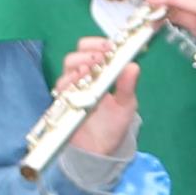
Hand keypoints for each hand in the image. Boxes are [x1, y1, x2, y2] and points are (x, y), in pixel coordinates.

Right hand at [54, 38, 141, 158]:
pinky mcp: (63, 102)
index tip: (109, 46)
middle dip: (87, 52)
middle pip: (76, 54)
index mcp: (99, 72)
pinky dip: (69, 82)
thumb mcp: (126, 105)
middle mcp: (82, 77)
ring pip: (68, 68)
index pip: (92, 49)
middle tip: (99, 58)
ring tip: (90, 69)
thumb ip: (128, 86)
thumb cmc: (113, 124)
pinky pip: (61, 87)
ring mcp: (71, 89)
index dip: (98, 44)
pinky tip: (79, 83)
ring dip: (78, 64)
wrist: (100, 150)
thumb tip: (134, 66)